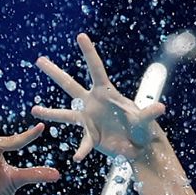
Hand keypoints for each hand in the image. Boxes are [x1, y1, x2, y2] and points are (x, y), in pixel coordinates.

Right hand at [32, 34, 166, 161]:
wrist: (139, 145)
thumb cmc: (142, 127)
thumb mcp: (145, 120)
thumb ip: (149, 113)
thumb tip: (161, 108)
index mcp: (106, 93)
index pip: (96, 69)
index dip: (89, 53)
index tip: (81, 36)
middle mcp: (93, 103)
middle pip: (70, 86)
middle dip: (55, 73)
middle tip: (39, 60)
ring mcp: (88, 119)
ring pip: (65, 115)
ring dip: (50, 113)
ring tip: (34, 110)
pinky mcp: (91, 136)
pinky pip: (83, 143)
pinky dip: (82, 151)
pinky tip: (77, 158)